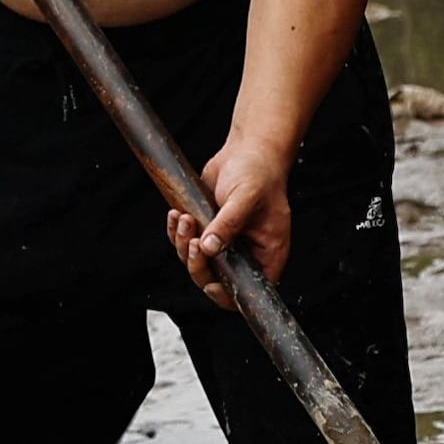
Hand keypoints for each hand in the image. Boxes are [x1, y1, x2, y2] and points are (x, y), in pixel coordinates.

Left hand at [177, 134, 295, 306]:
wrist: (249, 150)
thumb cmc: (259, 172)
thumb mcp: (245, 197)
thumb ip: (228, 224)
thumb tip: (209, 248)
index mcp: (266, 253)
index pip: (247, 289)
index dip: (226, 293)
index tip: (210, 282)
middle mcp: (246, 252)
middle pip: (216, 278)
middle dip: (197, 263)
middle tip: (191, 241)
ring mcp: (226, 242)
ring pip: (197, 260)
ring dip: (183, 244)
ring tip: (184, 218)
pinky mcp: (209, 228)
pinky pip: (187, 242)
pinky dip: (177, 232)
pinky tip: (176, 215)